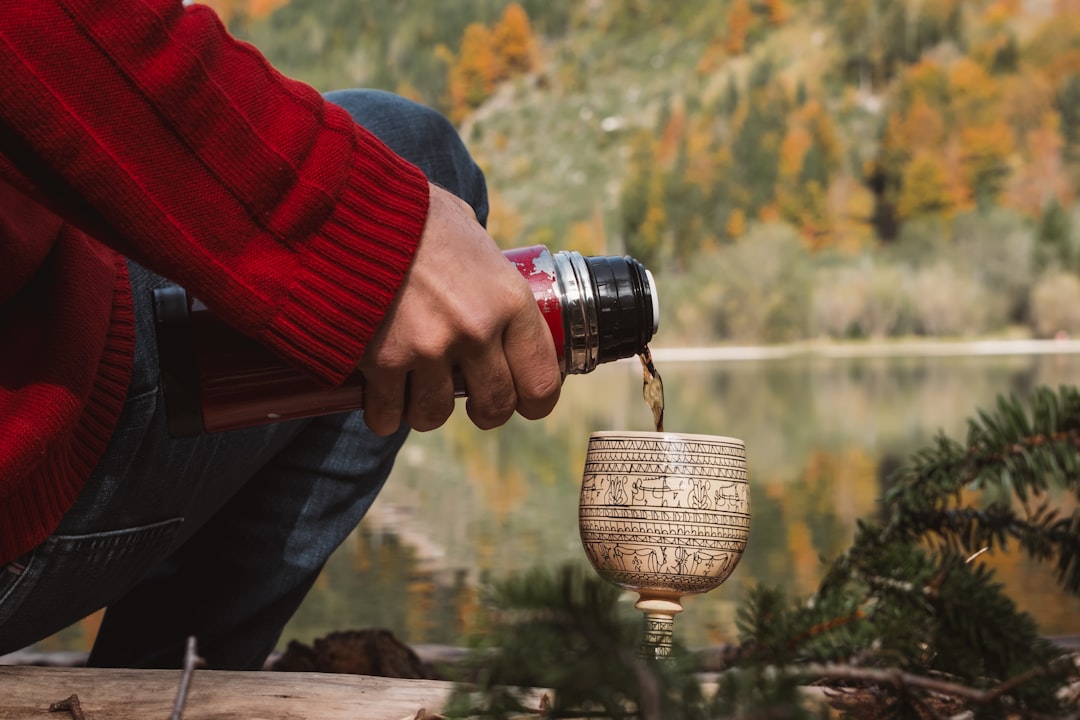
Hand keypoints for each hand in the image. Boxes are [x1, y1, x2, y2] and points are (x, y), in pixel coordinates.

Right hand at [357, 183, 561, 434]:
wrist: (344, 206)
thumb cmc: (407, 212)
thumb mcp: (466, 229)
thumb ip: (484, 266)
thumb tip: (491, 281)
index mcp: (509, 299)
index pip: (541, 378)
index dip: (535, 400)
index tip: (525, 401)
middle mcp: (476, 330)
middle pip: (494, 405)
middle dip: (484, 410)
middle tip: (470, 400)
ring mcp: (429, 350)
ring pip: (436, 414)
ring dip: (426, 410)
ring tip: (416, 392)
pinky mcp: (382, 362)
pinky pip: (388, 415)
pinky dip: (383, 413)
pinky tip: (380, 400)